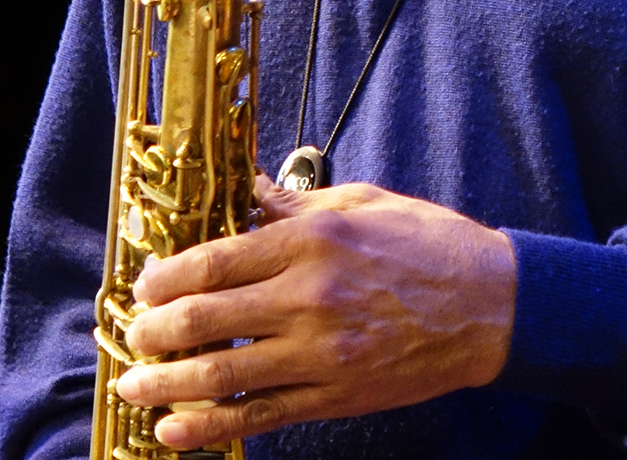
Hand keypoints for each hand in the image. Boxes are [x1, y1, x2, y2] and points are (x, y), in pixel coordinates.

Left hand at [115, 176, 516, 446]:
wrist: (493, 306)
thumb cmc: (432, 245)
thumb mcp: (363, 203)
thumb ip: (296, 206)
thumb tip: (246, 193)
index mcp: (314, 241)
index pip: (214, 260)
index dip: (165, 277)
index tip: (145, 286)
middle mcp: (309, 298)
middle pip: (204, 318)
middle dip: (152, 330)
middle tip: (132, 334)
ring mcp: (320, 354)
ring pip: (219, 374)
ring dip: (163, 384)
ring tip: (132, 387)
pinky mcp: (333, 396)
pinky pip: (257, 416)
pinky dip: (208, 429)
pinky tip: (174, 432)